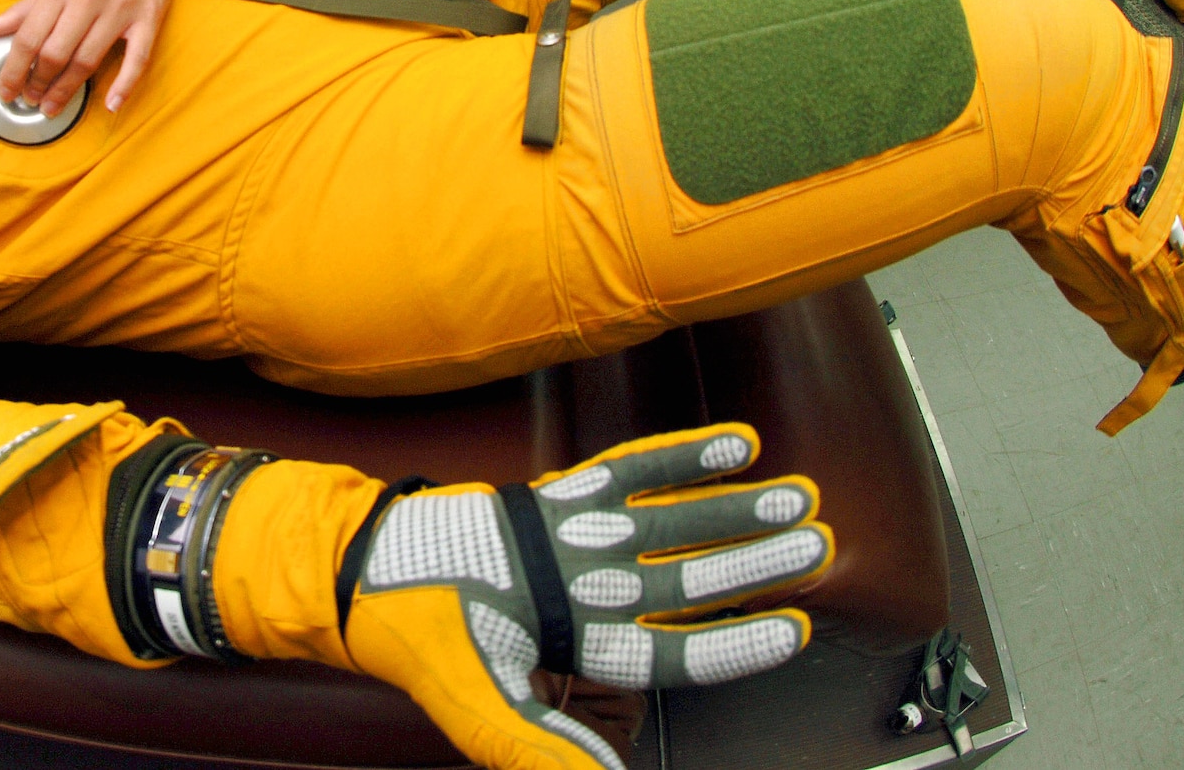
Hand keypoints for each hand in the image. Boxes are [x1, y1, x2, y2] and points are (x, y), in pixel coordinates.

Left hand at [0, 0, 195, 115]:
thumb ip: (25, 7)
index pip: (29, 36)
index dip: (13, 69)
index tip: (7, 90)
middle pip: (56, 53)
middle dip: (38, 83)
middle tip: (30, 100)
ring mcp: (120, 10)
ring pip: (88, 59)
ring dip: (67, 89)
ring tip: (52, 106)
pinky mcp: (148, 19)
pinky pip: (137, 59)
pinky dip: (124, 84)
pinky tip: (111, 104)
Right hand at [342, 425, 831, 769]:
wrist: (366, 571)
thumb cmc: (420, 646)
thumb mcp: (486, 716)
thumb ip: (549, 750)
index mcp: (582, 649)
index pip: (679, 653)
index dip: (738, 643)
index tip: (796, 627)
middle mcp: (592, 593)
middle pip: (692, 579)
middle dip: (756, 560)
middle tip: (817, 541)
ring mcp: (577, 541)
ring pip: (674, 522)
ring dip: (735, 508)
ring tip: (797, 495)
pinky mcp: (555, 496)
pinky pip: (631, 470)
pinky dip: (683, 456)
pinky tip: (735, 444)